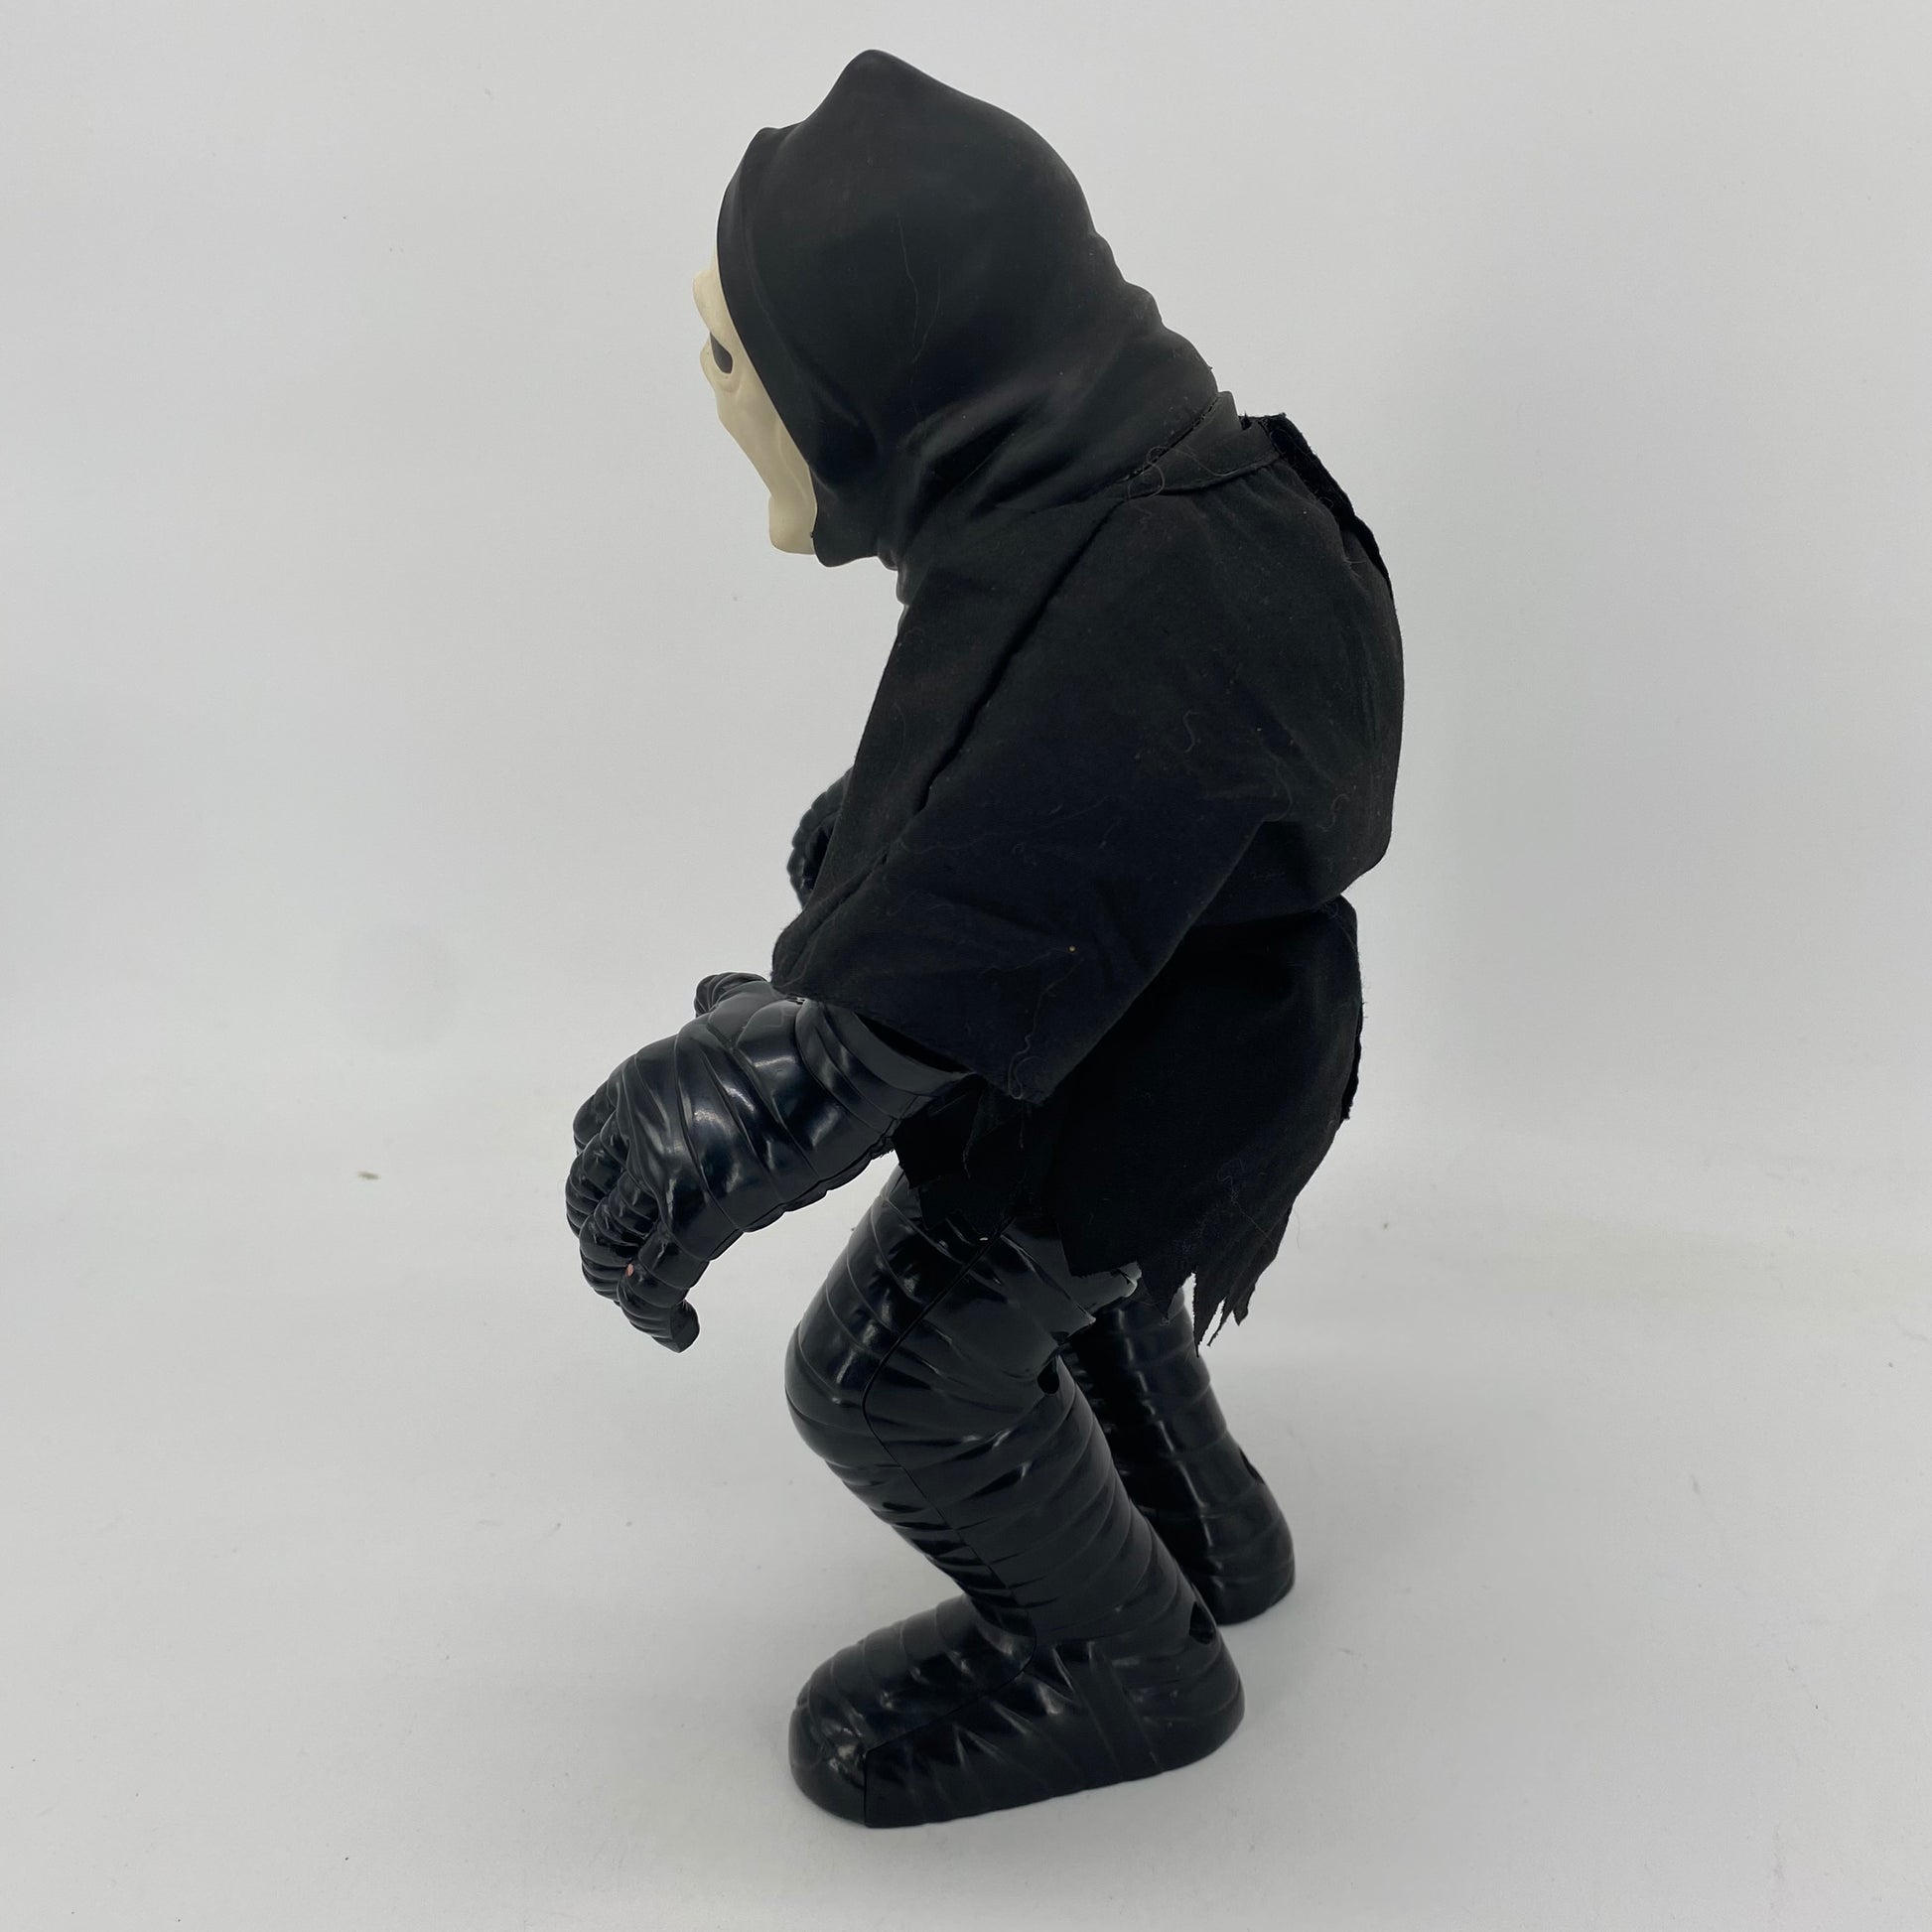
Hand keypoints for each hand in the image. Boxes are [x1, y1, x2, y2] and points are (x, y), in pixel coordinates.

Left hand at [563, 974, 954, 1353]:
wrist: (839, 1063)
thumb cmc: (803, 1031)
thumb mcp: (746, 1000)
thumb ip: (718, 1000)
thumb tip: (708, 993)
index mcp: (639, 1082)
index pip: (589, 1137)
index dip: (601, 1169)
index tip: (623, 1189)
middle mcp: (637, 1132)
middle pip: (586, 1197)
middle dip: (598, 1229)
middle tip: (628, 1255)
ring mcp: (663, 1178)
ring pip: (604, 1247)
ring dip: (615, 1282)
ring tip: (641, 1303)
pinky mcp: (699, 1220)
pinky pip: (654, 1285)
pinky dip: (655, 1318)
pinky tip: (680, 1333)